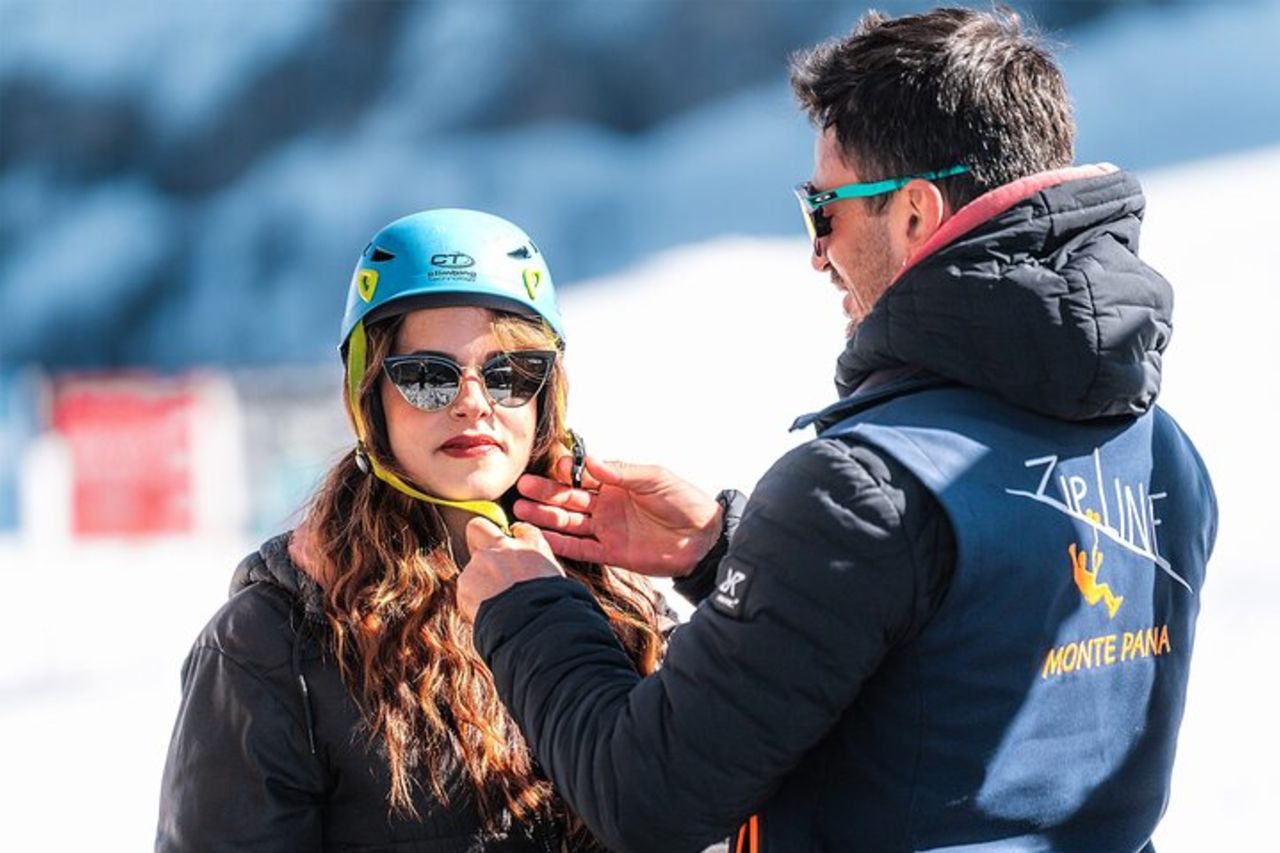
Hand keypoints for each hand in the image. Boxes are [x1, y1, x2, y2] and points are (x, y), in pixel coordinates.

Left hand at [457, 518, 564, 622]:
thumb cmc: (550, 604)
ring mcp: (482, 561)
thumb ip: (540, 569)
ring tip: (493, 604)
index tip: (514, 550)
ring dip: (478, 581)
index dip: (515, 539)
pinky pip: (466, 589)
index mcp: (532, 545)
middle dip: (477, 538)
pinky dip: (471, 601)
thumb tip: (535, 575)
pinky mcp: (466, 581)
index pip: (521, 530)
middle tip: (484, 558)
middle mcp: (504, 547)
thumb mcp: (556, 579)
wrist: (532, 620)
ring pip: (472, 567)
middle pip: (479, 527)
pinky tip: (486, 613)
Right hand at [513, 455, 721, 577]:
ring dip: (545, 516)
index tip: (554, 468)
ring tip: (520, 510)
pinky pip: (580, 548)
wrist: (703, 538)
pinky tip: (540, 537)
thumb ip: (622, 472)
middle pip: (569, 498)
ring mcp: (607, 529)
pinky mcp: (611, 552)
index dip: (567, 473)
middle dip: (545, 493)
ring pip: (569, 522)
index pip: (583, 476)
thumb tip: (592, 461)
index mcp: (617, 484)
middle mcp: (608, 506)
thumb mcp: (655, 479)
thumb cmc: (685, 502)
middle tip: (522, 487)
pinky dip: (560, 544)